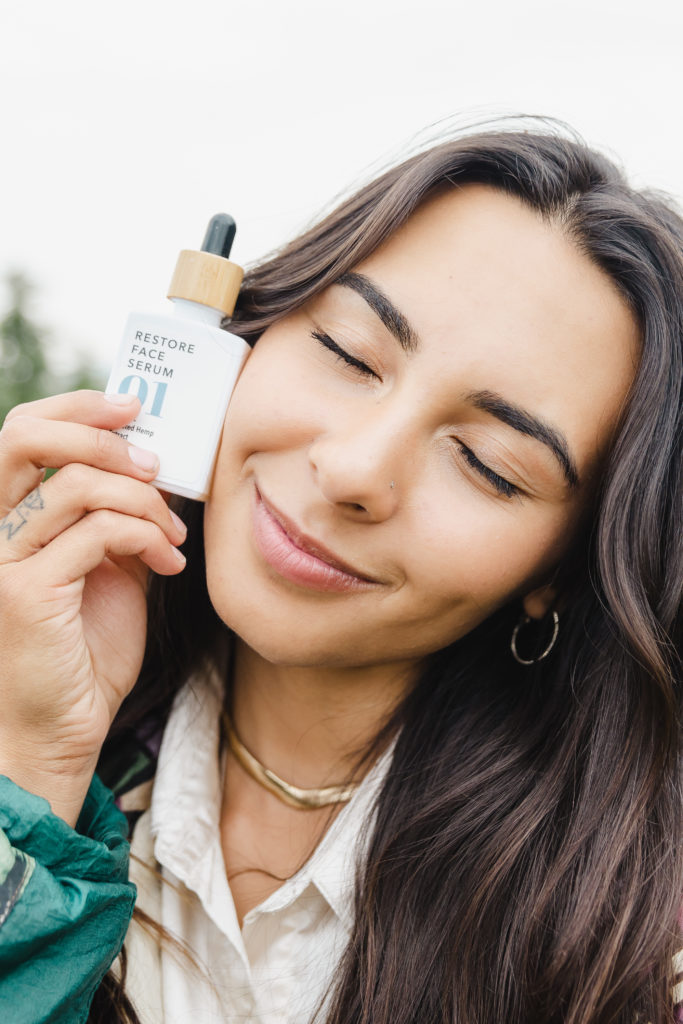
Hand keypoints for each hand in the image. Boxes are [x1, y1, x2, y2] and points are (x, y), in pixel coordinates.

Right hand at [0, 391, 185, 823]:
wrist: (63, 729)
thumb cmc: (87, 652)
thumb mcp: (109, 570)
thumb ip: (116, 519)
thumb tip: (155, 470)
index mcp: (11, 519)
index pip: (21, 433)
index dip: (75, 406)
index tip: (131, 404)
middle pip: (24, 437)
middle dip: (99, 432)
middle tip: (154, 460)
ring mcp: (4, 560)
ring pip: (77, 486)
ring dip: (143, 500)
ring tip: (174, 532)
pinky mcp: (28, 593)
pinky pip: (98, 533)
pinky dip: (147, 537)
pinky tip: (170, 562)